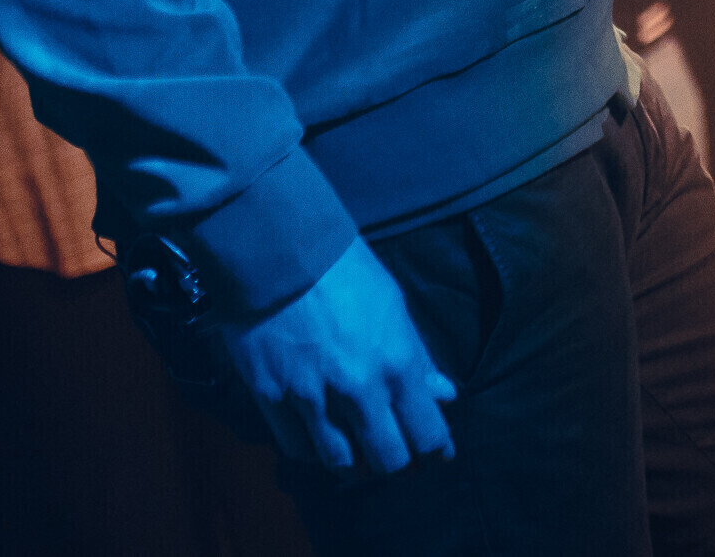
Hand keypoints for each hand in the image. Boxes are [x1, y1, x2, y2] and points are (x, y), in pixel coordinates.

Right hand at [220, 235, 458, 474]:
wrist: (277, 249)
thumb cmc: (344, 270)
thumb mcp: (393, 305)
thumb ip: (417, 357)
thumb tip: (442, 392)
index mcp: (396, 363)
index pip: (427, 432)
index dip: (435, 449)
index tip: (435, 452)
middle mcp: (358, 389)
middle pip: (388, 459)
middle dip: (397, 463)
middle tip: (396, 456)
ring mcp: (312, 397)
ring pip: (341, 462)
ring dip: (355, 464)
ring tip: (360, 458)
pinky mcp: (272, 397)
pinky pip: (298, 446)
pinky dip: (314, 450)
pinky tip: (322, 441)